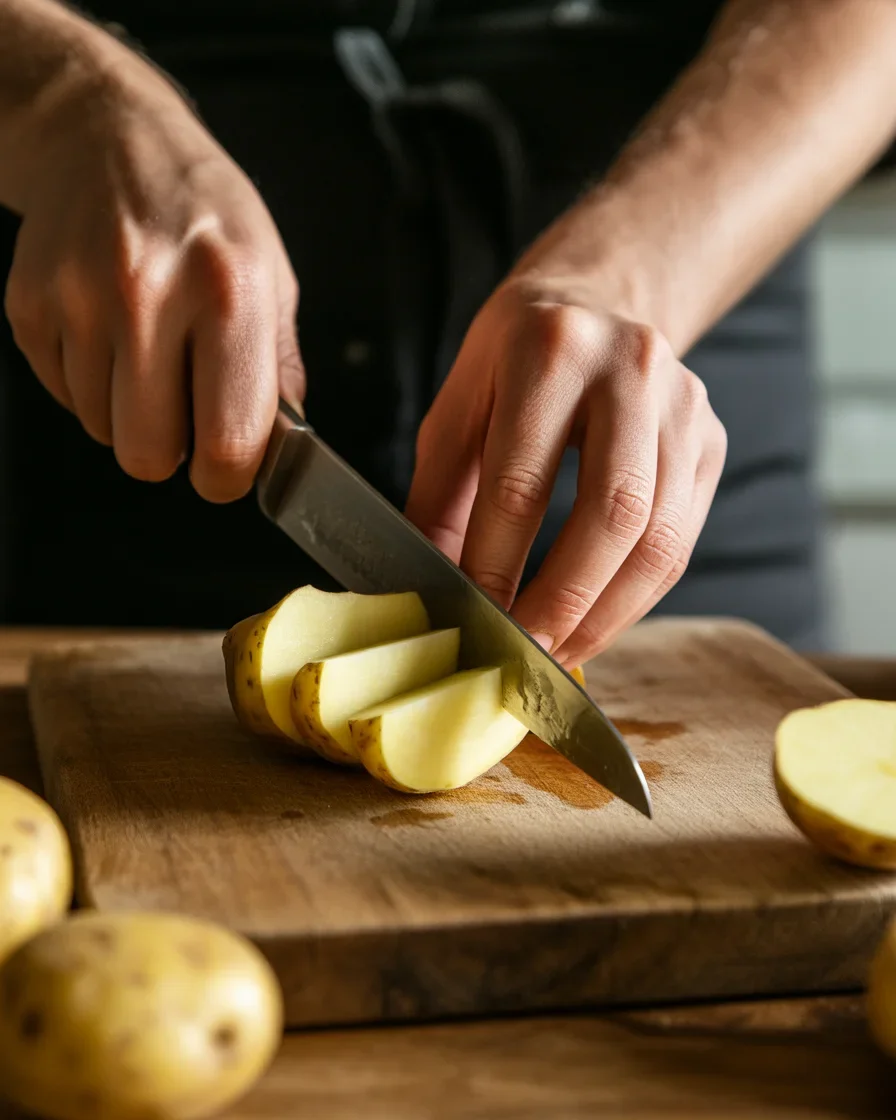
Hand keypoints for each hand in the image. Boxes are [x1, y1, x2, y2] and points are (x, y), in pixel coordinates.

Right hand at [4, 54, 303, 501]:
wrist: (109, 138)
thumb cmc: (206, 214)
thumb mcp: (272, 278)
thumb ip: (279, 370)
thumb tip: (276, 450)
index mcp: (228, 292)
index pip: (226, 440)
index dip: (227, 476)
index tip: (226, 469)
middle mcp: (148, 293)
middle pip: (147, 453)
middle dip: (171, 453)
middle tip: (186, 416)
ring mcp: (78, 298)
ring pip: (102, 429)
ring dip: (130, 412)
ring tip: (150, 353)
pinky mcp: (29, 304)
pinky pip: (63, 396)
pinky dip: (91, 384)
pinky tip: (111, 333)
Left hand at [406, 274, 726, 665]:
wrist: (599, 300)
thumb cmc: (514, 360)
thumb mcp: (458, 407)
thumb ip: (440, 496)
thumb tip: (435, 586)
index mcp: (550, 351)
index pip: (523, 480)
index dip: (496, 561)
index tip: (473, 616)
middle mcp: (631, 369)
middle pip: (613, 511)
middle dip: (565, 599)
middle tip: (526, 652)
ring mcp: (684, 406)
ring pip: (661, 536)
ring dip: (608, 613)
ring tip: (562, 653)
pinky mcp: (711, 441)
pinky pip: (682, 539)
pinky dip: (637, 595)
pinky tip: (597, 622)